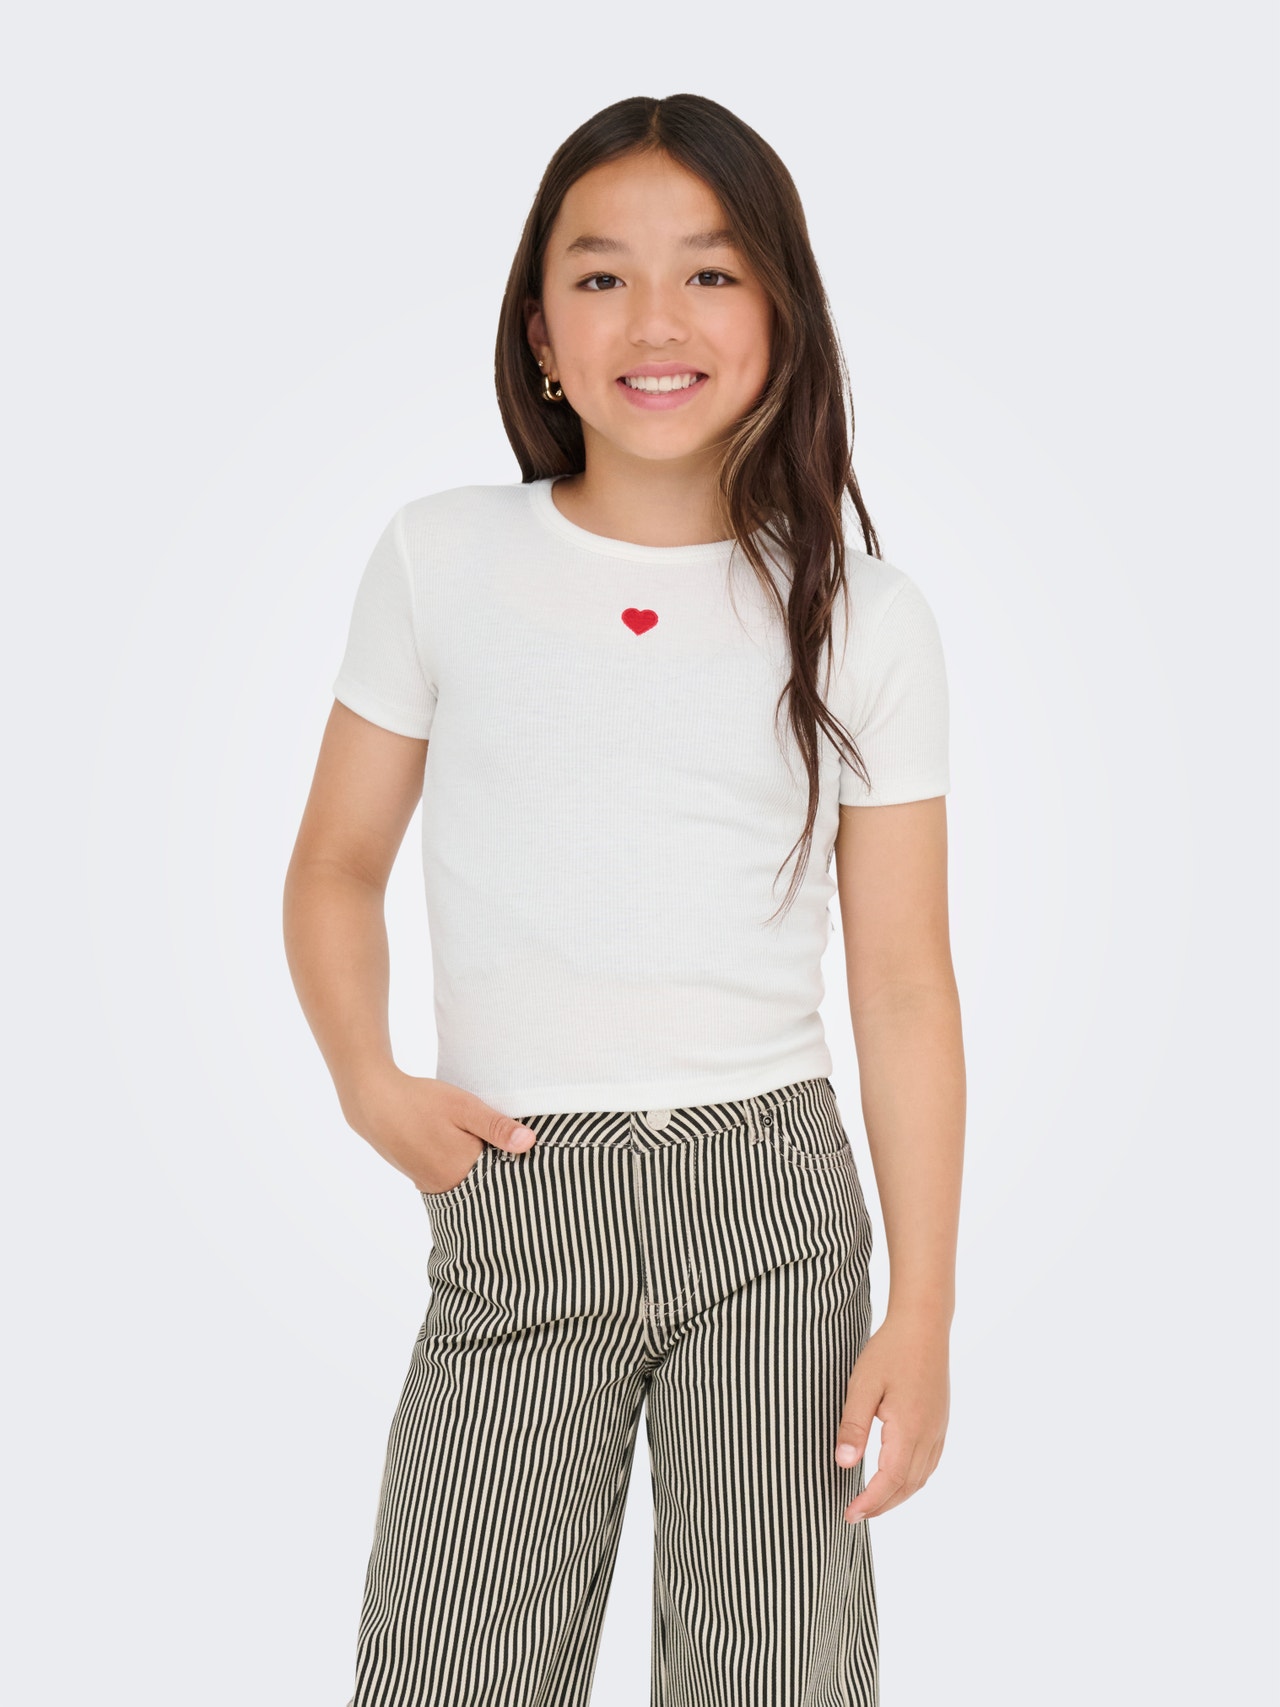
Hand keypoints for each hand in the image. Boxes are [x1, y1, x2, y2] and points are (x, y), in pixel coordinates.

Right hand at [342, 1067, 536, 1193]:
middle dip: (499, 1165)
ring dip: (478, 1165)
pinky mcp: (420, 1177)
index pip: (504, 1176)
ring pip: (467, 1179)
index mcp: (462, 1172)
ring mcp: (431, 1184)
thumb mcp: (464, 1108)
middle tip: (506, 1142)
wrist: (373, 1103)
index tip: (528, 1148)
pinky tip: (460, 1146)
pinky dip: (460, 1166)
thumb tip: (530, 1143)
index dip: (516, 1161)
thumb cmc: (420, 1102)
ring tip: (483, 1143)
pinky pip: (451, 1177)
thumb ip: (497, 1127)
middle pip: (485, 1181)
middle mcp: (447, 1186)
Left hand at [833, 1312, 949, 1524]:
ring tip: (873, 1502)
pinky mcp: (940, 1421)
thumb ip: (853, 1426)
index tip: (849, 1514)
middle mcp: (929, 1435)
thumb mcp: (863, 1385)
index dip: (870, 1502)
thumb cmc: (890, 1351)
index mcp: (910, 1429)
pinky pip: (929, 1463)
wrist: (924, 1325)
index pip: (890, 1481)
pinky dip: (912, 1479)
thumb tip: (843, 1463)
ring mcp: (938, 1429)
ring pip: (921, 1477)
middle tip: (855, 1514)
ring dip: (898, 1495)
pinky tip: (897, 1477)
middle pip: (908, 1486)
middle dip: (882, 1505)